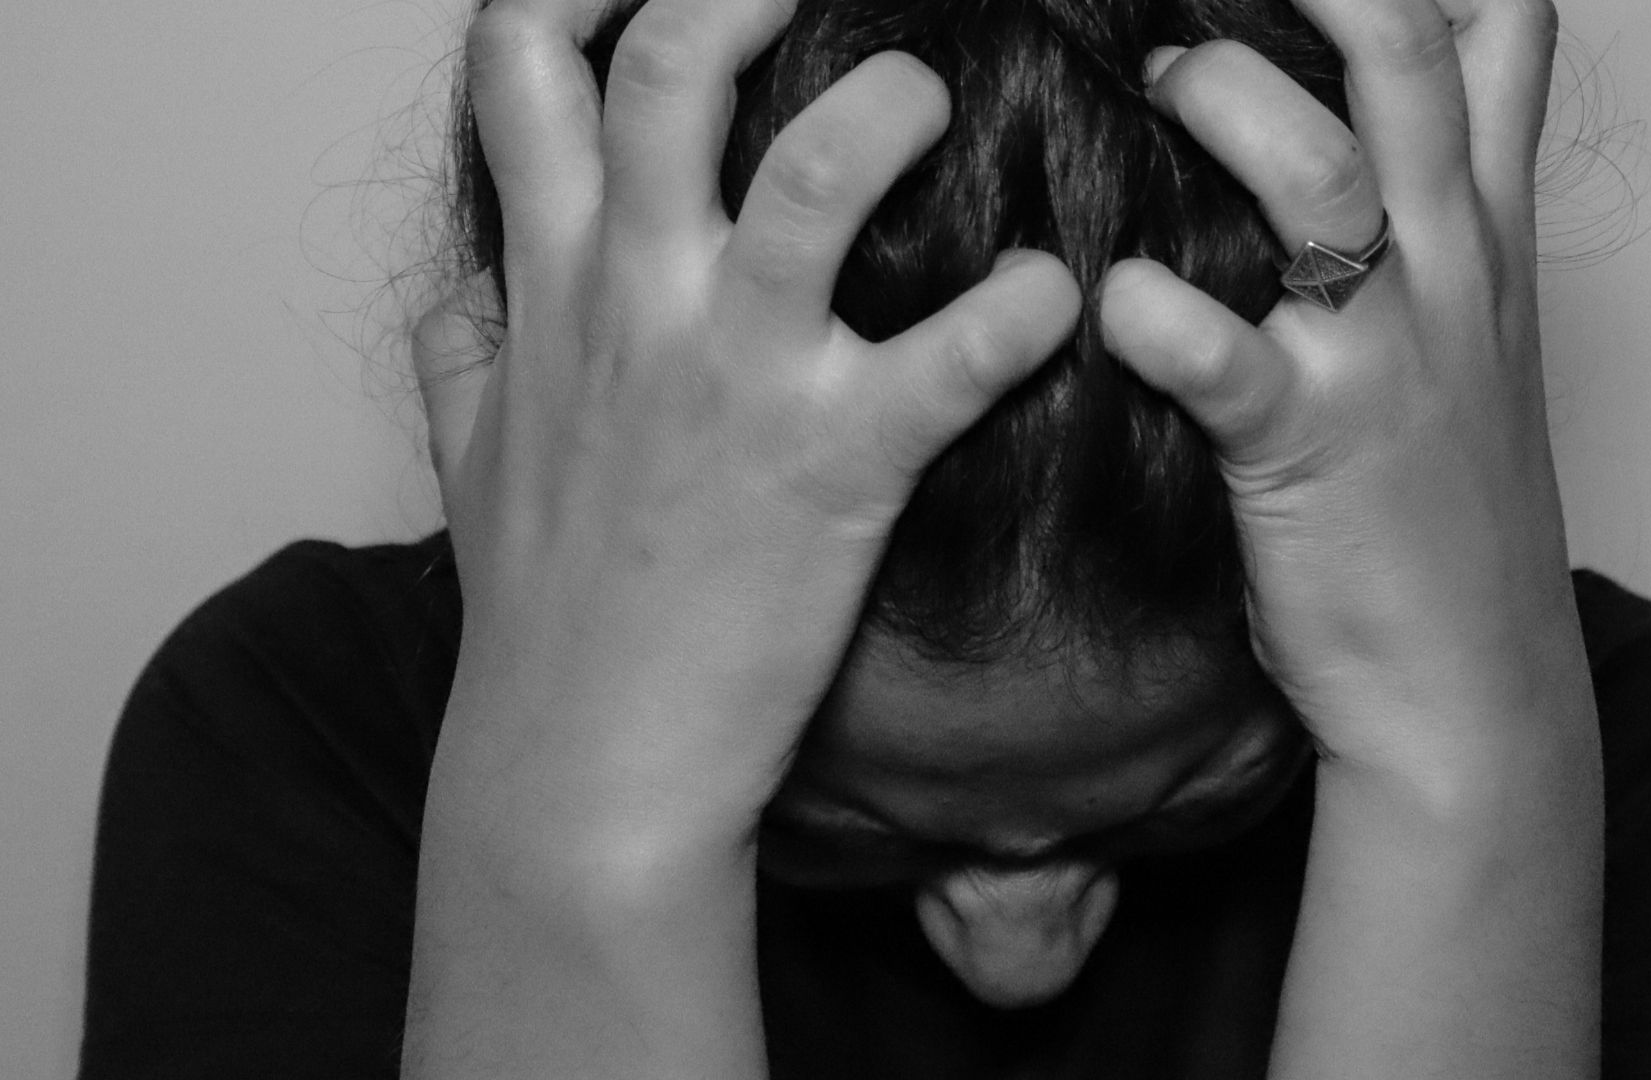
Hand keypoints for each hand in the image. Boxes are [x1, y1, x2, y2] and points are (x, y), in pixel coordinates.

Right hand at [411, 0, 1079, 844]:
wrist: (586, 765)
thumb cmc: (541, 617)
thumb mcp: (469, 461)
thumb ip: (463, 353)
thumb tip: (454, 294)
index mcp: (553, 289)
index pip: (523, 70)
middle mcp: (640, 305)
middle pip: (672, 68)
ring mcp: (740, 379)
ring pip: (815, 171)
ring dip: (891, 107)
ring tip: (934, 99)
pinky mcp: (840, 466)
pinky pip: (954, 354)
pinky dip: (1021, 308)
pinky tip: (1050, 293)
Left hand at [1100, 0, 1591, 785]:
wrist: (1474, 691)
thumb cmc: (1444, 517)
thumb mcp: (1472, 347)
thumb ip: (1432, 229)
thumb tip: (1339, 132)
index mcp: (1485, 238)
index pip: (1498, 38)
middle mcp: (1448, 272)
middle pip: (1407, 58)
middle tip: (1197, 4)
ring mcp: (1381, 358)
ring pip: (1320, 177)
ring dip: (1226, 107)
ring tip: (1154, 88)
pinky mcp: (1305, 450)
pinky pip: (1220, 355)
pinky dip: (1154, 312)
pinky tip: (1110, 300)